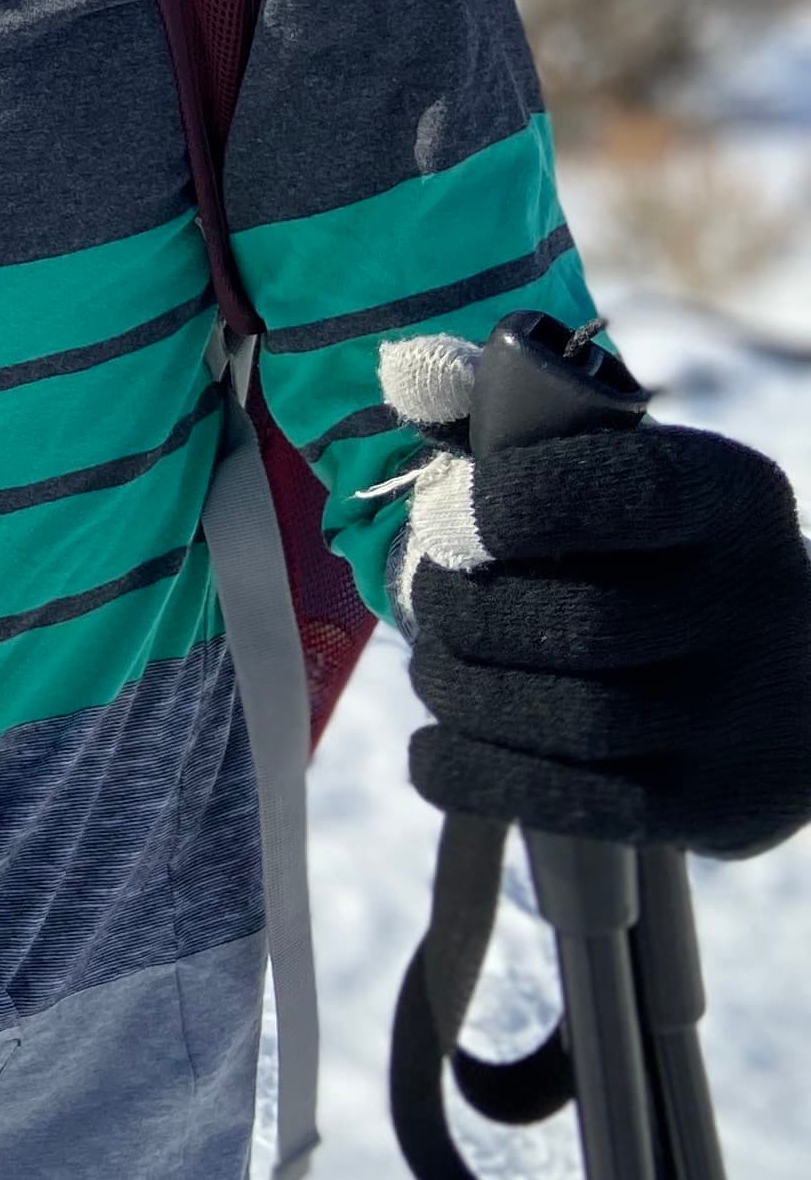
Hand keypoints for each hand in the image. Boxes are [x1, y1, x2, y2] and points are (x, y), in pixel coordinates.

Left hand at [404, 412, 810, 855]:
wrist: (792, 679)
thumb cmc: (662, 559)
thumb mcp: (628, 479)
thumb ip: (523, 431)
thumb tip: (406, 375)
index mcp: (733, 498)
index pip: (632, 491)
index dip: (521, 504)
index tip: (452, 520)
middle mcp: (760, 603)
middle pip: (580, 625)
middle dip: (468, 618)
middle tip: (432, 608)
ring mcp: (748, 715)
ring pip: (571, 721)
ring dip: (466, 695)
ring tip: (437, 672)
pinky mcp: (718, 804)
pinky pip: (573, 803)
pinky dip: (476, 774)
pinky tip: (437, 746)